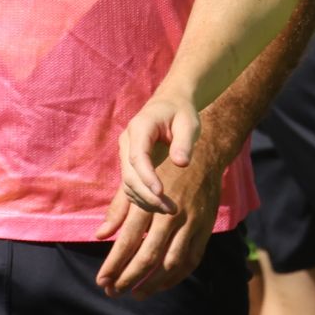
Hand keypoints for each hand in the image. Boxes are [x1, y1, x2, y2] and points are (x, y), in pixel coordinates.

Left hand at [94, 149, 224, 297]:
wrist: (204, 153)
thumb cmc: (163, 166)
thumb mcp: (137, 180)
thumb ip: (118, 208)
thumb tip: (100, 235)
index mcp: (150, 201)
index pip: (128, 240)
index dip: (114, 264)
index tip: (101, 281)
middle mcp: (171, 214)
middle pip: (148, 256)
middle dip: (128, 278)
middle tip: (113, 292)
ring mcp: (191, 222)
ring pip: (170, 263)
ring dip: (152, 283)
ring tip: (136, 293)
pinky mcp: (205, 227)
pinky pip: (191, 259)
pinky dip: (176, 276)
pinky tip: (162, 284)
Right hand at [117, 90, 200, 214]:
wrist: (170, 104)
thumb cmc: (181, 113)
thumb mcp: (189, 123)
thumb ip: (184, 142)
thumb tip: (181, 163)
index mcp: (140, 127)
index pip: (138, 156)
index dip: (147, 177)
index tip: (160, 193)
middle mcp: (127, 141)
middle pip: (130, 174)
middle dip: (148, 195)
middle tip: (171, 209)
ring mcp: (125, 152)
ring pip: (128, 183)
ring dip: (145, 200)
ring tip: (170, 210)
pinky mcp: (129, 163)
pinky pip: (130, 185)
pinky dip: (142, 198)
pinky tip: (160, 206)